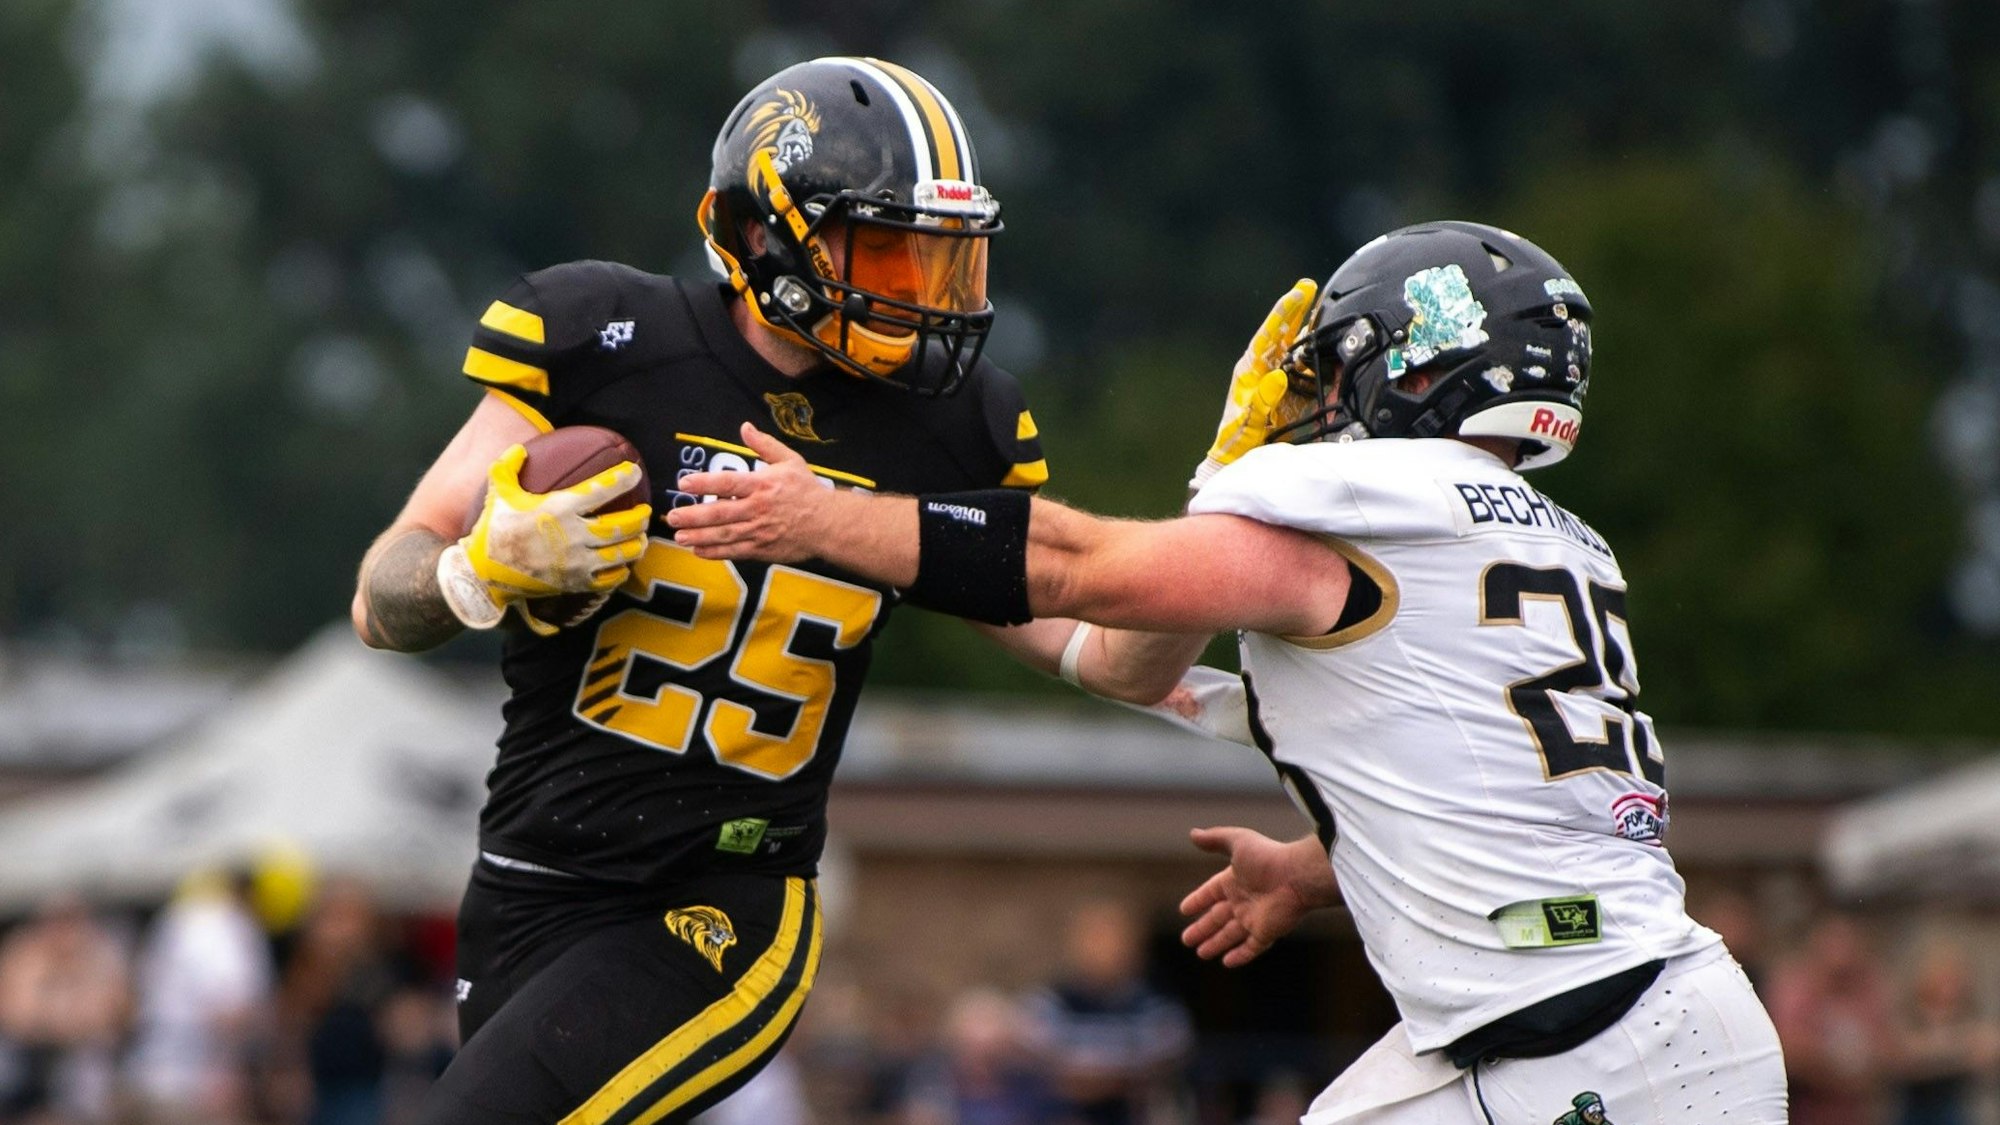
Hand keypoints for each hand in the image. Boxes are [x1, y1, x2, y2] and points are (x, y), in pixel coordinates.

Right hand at [436, 444, 649, 628]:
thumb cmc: (493, 529)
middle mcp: (574, 535)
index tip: (634, 471)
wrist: (484, 573)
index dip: (622, 478)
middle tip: (645, 511)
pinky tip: (623, 564)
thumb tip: (520, 448)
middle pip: (621, 525)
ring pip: (621, 553)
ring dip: (637, 544)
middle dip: (639, 517)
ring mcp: (577, 562)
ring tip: (642, 537)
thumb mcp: (498, 491)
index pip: (601, 489)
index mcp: (559, 509)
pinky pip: (609, 579)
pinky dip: (621, 570)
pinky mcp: (576, 583)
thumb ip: (508, 465)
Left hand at [666, 423, 828, 562]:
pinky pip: (734, 551)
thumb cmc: (807, 491)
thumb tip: (745, 427)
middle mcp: (757, 509)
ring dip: (698, 536)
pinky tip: (698, 550)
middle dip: (693, 515)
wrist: (828, 524)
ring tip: (679, 536)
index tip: (684, 483)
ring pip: (723, 535)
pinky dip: (715, 552)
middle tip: (672, 516)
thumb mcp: (790, 461)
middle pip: (719, 513)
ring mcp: (759, 531)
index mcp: (763, 484)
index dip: (704, 483)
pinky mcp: (762, 549)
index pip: (728, 483)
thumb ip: (764, 445)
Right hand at [1179, 827, 1336, 967]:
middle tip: (1186, 940)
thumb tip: (1193, 834)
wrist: (1296, 876)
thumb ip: (1215, 839)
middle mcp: (1243, 901)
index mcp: (1234, 881)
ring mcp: (1255, 918)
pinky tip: (1226, 962)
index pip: (1211, 893)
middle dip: (1202, 929)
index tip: (1184, 909)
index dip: (1198, 900)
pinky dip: (1239, 956)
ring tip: (1200, 953)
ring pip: (1230, 935)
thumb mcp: (1237, 841)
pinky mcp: (1266, 932)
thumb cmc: (1267, 857)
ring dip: (1215, 944)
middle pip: (1217, 918)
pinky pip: (1251, 948)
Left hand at [1192, 279, 1318, 488]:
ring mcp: (1275, 378)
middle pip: (1282, 332)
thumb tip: (1279, 374)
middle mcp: (1262, 369)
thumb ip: (1263, 399)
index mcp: (1250, 370)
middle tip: (1308, 285)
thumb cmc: (1237, 440)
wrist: (1238, 458)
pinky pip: (1303, 367)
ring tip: (1319, 306)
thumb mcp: (1248, 420)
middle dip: (1295, 309)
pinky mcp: (1287, 391)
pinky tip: (1324, 343)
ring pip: (1293, 346)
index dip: (1284, 312)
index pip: (1269, 334)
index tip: (1299, 293)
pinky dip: (1313, 354)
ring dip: (1306, 328)